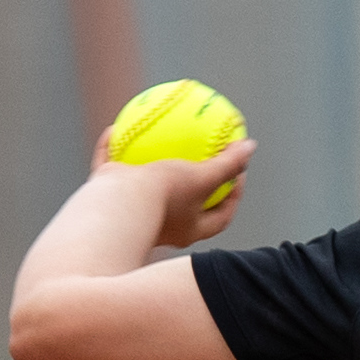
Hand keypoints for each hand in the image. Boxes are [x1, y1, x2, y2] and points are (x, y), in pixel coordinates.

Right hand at [89, 128, 255, 248]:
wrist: (116, 209)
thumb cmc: (163, 197)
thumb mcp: (202, 178)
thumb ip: (227, 164)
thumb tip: (251, 146)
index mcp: (188, 230)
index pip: (221, 216)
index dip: (234, 196)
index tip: (239, 172)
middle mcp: (161, 225)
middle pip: (183, 202)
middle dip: (192, 180)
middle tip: (203, 153)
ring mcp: (134, 213)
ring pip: (142, 187)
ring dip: (147, 163)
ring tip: (153, 136)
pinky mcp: (107, 199)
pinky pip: (109, 170)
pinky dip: (110, 151)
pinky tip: (113, 128)